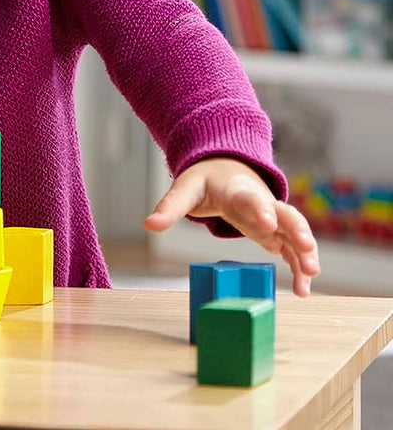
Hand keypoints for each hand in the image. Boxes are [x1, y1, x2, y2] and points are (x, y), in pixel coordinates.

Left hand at [144, 157, 319, 295]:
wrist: (226, 170)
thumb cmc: (206, 181)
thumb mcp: (185, 190)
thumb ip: (170, 207)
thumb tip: (149, 225)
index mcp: (238, 191)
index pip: (251, 199)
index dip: (260, 209)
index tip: (267, 223)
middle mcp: (262, 203)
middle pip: (285, 214)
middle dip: (296, 230)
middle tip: (305, 248)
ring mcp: (273, 218)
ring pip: (295, 232)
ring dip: (305, 252)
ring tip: (311, 275)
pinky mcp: (276, 233)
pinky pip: (293, 250)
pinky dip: (299, 267)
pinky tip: (304, 290)